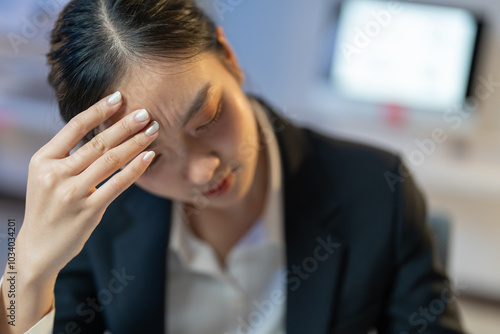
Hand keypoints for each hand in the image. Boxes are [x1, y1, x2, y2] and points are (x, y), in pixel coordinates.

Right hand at [15, 91, 158, 280]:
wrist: (38, 248)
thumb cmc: (48, 207)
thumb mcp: (46, 176)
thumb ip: (67, 156)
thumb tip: (102, 130)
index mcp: (42, 160)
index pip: (74, 127)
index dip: (98, 110)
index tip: (119, 97)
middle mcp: (55, 174)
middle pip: (97, 142)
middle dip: (125, 125)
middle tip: (146, 112)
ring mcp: (72, 193)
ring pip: (110, 161)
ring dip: (136, 143)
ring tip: (153, 130)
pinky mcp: (88, 211)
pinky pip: (118, 184)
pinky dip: (135, 168)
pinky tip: (149, 156)